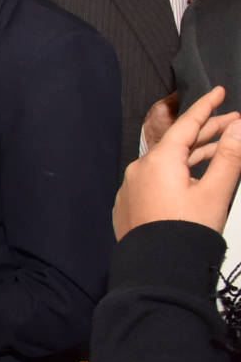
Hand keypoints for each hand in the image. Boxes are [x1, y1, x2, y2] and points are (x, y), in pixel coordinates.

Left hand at [115, 85, 240, 237]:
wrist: (157, 270)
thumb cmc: (186, 233)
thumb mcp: (216, 192)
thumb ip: (229, 157)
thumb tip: (239, 129)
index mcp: (159, 161)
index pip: (186, 124)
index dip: (206, 107)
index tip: (218, 92)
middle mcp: (140, 170)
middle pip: (178, 142)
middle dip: (208, 131)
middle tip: (234, 123)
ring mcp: (132, 187)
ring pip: (168, 162)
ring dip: (196, 153)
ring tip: (225, 147)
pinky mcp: (131, 203)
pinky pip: (157, 179)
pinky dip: (178, 172)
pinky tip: (197, 174)